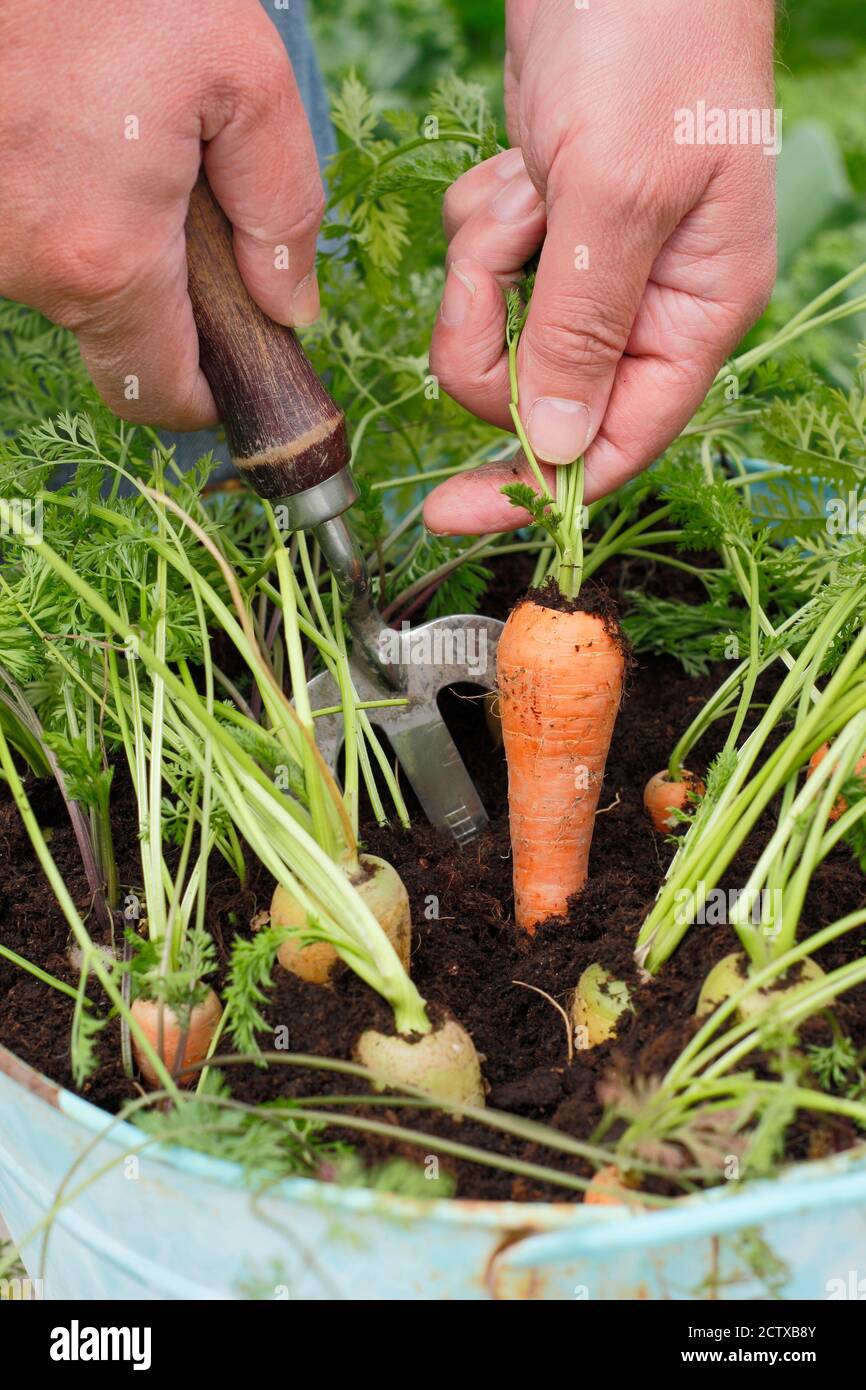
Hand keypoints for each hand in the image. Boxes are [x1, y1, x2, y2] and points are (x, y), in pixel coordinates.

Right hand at [0, 0, 324, 427]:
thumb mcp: (241, 73)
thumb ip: (283, 203)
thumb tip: (290, 303)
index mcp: (106, 261)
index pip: (159, 394)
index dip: (206, 397)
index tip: (236, 372)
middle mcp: (30, 270)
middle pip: (116, 344)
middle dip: (169, 316)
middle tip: (199, 234)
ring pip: (70, 288)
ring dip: (115, 248)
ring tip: (132, 152)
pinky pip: (30, 237)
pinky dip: (68, 210)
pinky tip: (82, 138)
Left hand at [425, 0, 776, 532]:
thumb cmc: (652, 42)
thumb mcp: (616, 193)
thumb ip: (582, 329)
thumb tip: (555, 449)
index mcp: (697, 313)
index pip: (616, 442)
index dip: (537, 489)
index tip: (452, 512)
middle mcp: (648, 305)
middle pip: (537, 395)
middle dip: (494, 334)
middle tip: (500, 252)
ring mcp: (592, 266)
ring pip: (499, 334)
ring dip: (484, 268)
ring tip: (523, 187)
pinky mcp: (544, 228)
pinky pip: (483, 270)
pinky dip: (480, 225)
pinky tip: (517, 166)